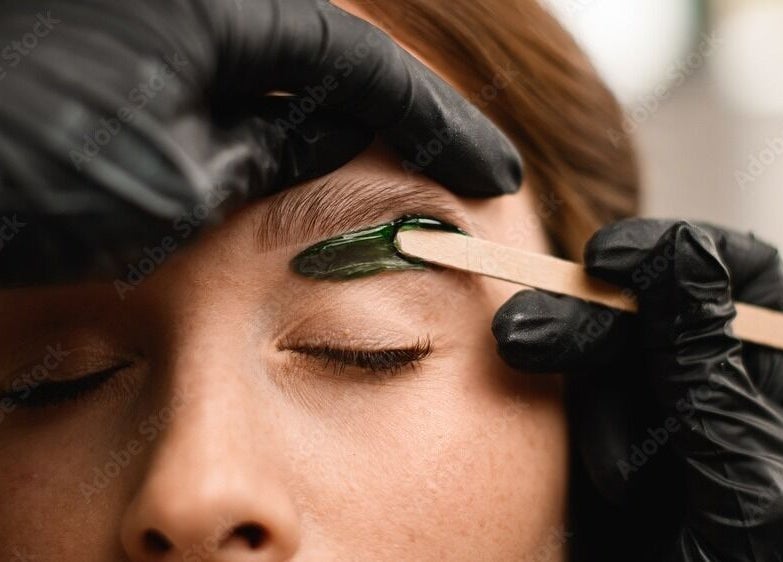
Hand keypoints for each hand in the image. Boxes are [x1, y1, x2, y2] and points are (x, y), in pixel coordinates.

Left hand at [0, 0, 521, 285]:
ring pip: (277, 76)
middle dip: (394, 120)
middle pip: (325, 59)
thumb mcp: (179, 187)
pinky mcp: (137, 65)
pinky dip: (270, 132)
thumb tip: (326, 135)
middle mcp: (194, 6)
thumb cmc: (27, 176)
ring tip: (384, 187)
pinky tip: (289, 175)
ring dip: (331, 130)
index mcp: (214, 9)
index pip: (360, 63)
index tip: (493, 172)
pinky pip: (230, 91)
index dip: (436, 122)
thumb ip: (268, 156)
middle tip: (453, 174)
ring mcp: (163, 32)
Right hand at [493, 219, 782, 560]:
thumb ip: (709, 373)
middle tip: (521, 334)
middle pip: (666, 315)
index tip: (608, 260)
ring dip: (594, 395)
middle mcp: (734, 393)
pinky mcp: (636, 454)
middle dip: (592, 320)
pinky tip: (611, 482)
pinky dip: (588, 434)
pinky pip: (598, 414)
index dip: (679, 254)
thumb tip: (683, 261)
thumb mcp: (745, 491)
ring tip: (617, 475)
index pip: (747, 279)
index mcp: (778, 387)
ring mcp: (682, 425)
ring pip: (620, 365)